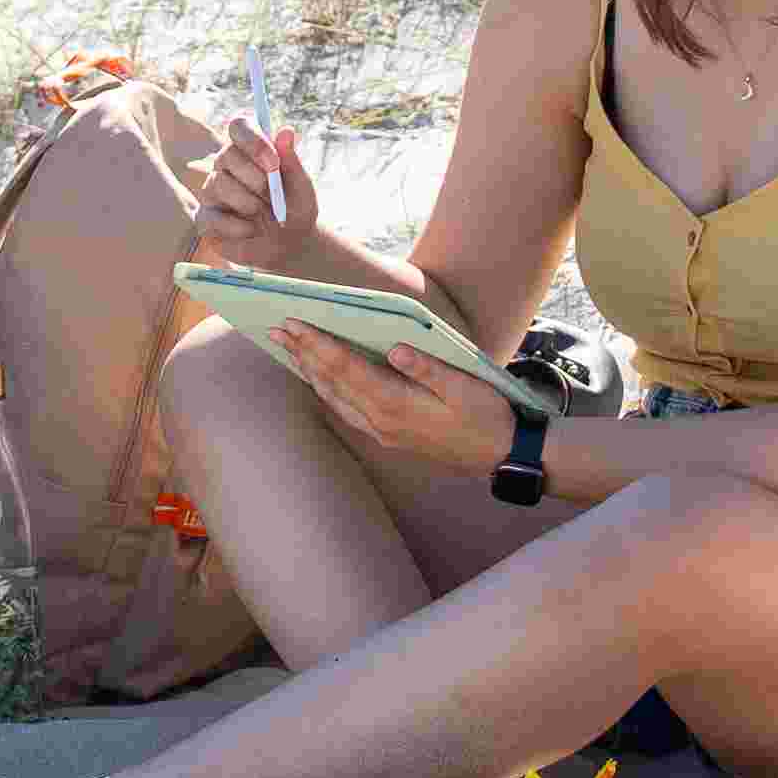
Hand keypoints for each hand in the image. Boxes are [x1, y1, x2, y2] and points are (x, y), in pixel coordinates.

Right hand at [188, 124, 375, 287]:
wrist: (289, 246)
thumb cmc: (294, 209)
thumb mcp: (301, 187)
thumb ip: (291, 160)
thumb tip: (286, 130)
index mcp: (250, 149)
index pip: (239, 126)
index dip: (253, 141)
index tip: (274, 162)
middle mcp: (226, 165)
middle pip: (226, 155)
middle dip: (254, 178)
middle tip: (272, 195)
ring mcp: (212, 190)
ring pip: (218, 184)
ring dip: (247, 202)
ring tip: (262, 214)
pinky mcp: (205, 218)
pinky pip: (211, 216)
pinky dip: (237, 227)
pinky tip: (250, 231)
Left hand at [265, 322, 504, 477]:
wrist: (501, 455)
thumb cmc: (486, 416)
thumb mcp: (463, 387)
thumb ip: (427, 367)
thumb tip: (395, 349)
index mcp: (396, 404)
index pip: (346, 368)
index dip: (318, 343)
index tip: (294, 323)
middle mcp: (382, 420)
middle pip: (332, 382)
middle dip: (303, 354)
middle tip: (276, 329)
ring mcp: (383, 431)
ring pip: (335, 398)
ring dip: (310, 371)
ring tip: (290, 349)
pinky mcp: (389, 436)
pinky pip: (347, 410)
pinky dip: (328, 389)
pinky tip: (321, 378)